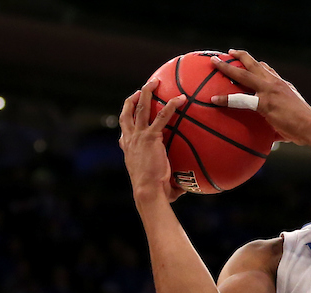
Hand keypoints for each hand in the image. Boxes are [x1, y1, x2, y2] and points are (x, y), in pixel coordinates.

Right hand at [119, 79, 186, 203]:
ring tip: (155, 81)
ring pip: (140, 108)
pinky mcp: (150, 137)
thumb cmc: (154, 192)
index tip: (131, 110)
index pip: (125, 129)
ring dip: (147, 92)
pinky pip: (162, 116)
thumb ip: (170, 182)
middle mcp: (130, 139)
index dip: (127, 118)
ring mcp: (139, 136)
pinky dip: (171, 106)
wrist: (147, 190)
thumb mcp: (157, 183)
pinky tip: (181, 99)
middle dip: (134, 98)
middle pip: (128, 112)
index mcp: (127, 148)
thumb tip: (185, 190)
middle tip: (142, 89)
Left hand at [209, 49, 310, 145]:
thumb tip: (274, 137)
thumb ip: (280, 122)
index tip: (252, 61)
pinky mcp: (264, 103)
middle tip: (229, 52)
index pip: (269, 70)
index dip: (259, 65)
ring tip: (214, 62)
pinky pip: (240, 99)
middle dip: (241, 56)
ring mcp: (269, 91)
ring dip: (227, 67)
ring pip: (244, 74)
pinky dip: (226, 98)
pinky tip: (214, 99)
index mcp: (284, 86)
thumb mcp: (293, 118)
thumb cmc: (306, 129)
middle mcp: (276, 84)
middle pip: (255, 64)